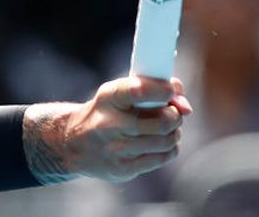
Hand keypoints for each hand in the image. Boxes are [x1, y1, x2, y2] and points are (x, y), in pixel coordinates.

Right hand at [22, 76, 191, 184]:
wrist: (73, 143)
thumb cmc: (105, 113)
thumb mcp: (116, 94)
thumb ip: (150, 90)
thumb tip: (185, 104)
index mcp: (108, 98)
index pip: (139, 90)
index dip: (163, 89)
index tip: (173, 89)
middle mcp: (110, 124)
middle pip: (163, 120)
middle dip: (176, 115)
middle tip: (173, 112)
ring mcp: (117, 149)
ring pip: (167, 141)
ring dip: (174, 132)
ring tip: (166, 128)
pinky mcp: (123, 168)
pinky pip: (162, 158)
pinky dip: (169, 148)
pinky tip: (161, 142)